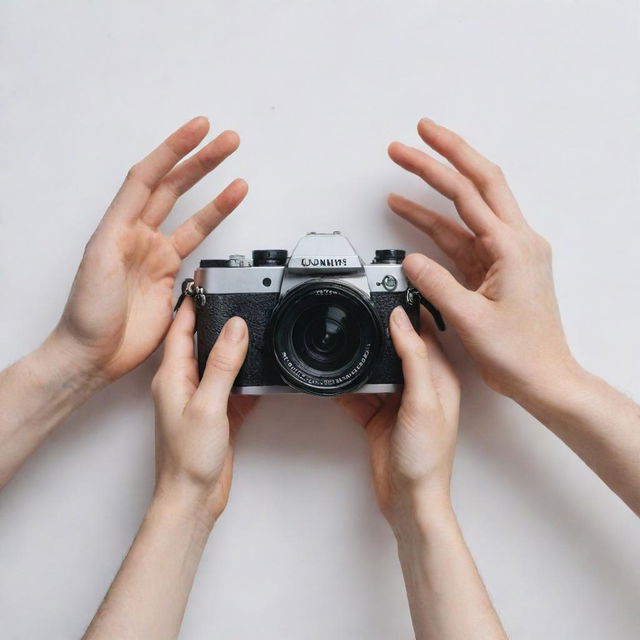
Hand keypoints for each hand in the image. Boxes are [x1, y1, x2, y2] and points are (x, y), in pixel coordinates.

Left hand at [52, 116, 245, 384]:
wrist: (95, 352)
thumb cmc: (88, 311)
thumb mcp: (99, 259)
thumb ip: (124, 227)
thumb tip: (144, 199)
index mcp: (119, 226)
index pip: (150, 176)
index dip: (174, 149)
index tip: (199, 129)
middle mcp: (138, 235)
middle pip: (173, 187)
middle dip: (200, 161)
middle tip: (226, 141)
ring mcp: (156, 255)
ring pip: (190, 214)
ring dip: (213, 191)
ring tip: (237, 172)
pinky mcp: (170, 276)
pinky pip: (197, 243)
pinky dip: (214, 225)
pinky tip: (227, 211)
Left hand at [151, 298, 256, 521]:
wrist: (192, 497)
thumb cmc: (187, 458)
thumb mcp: (208, 404)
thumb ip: (222, 364)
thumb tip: (235, 328)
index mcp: (172, 377)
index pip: (180, 330)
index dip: (191, 306)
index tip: (203, 285)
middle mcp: (183, 385)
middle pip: (198, 343)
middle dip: (213, 320)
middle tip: (229, 299)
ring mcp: (199, 400)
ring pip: (217, 364)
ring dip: (230, 346)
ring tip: (248, 326)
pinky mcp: (215, 415)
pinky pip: (231, 387)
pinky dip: (245, 376)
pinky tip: (258, 371)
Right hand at [337, 307, 459, 528]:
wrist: (408, 500)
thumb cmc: (427, 458)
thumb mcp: (422, 401)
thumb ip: (413, 359)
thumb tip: (400, 321)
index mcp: (439, 378)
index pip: (423, 334)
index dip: (408, 313)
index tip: (390, 293)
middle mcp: (419, 387)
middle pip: (395, 349)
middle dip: (377, 332)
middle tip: (358, 312)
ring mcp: (397, 402)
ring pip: (373, 369)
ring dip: (358, 360)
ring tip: (341, 343)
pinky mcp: (378, 417)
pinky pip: (358, 394)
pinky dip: (345, 387)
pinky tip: (333, 380)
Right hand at [387, 118, 576, 400]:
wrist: (542, 377)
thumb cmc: (519, 353)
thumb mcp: (470, 319)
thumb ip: (435, 284)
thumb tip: (409, 260)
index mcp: (513, 246)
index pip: (471, 191)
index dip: (440, 162)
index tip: (417, 139)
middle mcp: (514, 242)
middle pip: (475, 184)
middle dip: (443, 158)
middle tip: (413, 140)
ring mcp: (504, 254)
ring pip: (464, 212)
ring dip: (431, 196)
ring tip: (398, 182)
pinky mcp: (494, 269)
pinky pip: (461, 239)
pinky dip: (435, 228)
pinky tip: (412, 217)